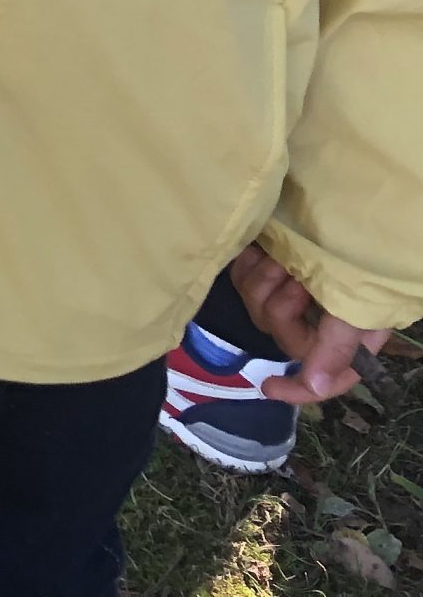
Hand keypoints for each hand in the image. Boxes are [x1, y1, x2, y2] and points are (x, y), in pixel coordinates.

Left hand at [229, 244, 392, 404]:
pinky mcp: (267, 269)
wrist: (354, 217)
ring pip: (254, 302)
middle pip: (276, 330)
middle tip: (300, 278)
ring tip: (286, 258)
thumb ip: (337, 347)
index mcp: (338, 340)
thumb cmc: (366, 266)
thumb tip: (314, 384)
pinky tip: (266, 250)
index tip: (268, 387)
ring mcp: (286, 293)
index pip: (318, 380)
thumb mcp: (358, 309)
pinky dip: (251, 263)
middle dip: (283, 304)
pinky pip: (241, 276)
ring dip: (268, 278)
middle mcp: (310, 321)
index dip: (295, 390)